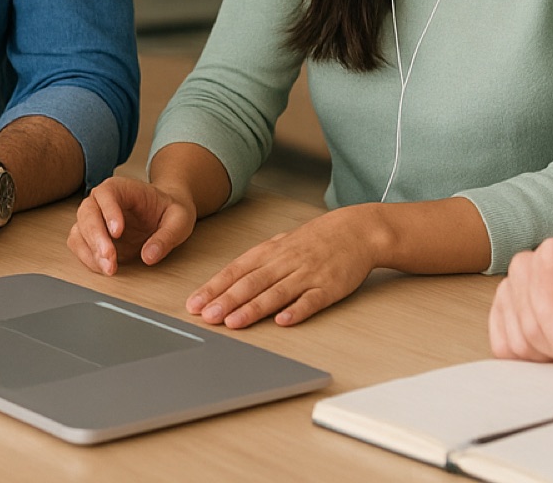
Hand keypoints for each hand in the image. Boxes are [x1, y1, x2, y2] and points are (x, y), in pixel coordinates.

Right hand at [68, 177, 198, 274]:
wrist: (164, 215)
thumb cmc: (169, 211)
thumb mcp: (179, 220)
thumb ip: (167, 236)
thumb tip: (150, 255)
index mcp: (122, 188)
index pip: (106, 193)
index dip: (108, 212)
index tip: (117, 232)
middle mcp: (102, 201)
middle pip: (87, 214)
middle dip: (96, 238)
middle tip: (110, 258)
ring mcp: (95, 219)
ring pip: (80, 231)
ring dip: (90, 252)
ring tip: (109, 269)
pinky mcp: (93, 237)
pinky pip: (80, 246)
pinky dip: (88, 259)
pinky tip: (104, 268)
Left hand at [184, 206, 379, 327]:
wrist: (356, 230)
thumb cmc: (316, 240)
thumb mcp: (281, 244)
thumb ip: (257, 263)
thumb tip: (228, 280)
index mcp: (270, 252)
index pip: (235, 271)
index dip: (214, 288)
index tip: (195, 303)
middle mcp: (284, 262)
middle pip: (250, 283)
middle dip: (226, 300)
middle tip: (207, 316)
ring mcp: (306, 274)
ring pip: (275, 293)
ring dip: (253, 309)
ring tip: (233, 322)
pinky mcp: (328, 287)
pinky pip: (310, 300)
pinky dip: (296, 311)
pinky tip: (283, 321)